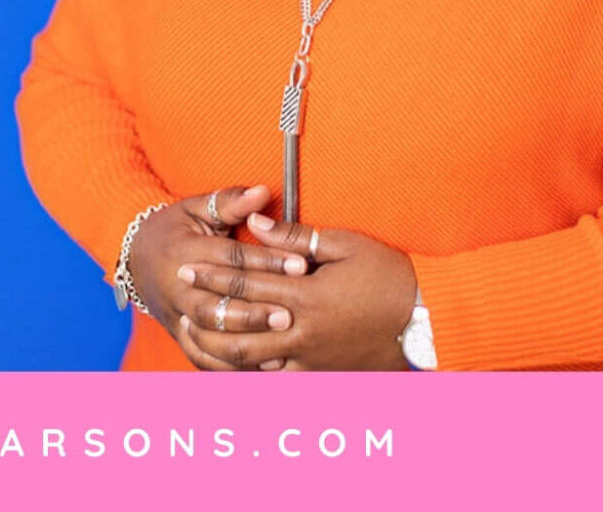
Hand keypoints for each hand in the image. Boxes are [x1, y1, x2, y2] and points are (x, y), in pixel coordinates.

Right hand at [125, 185, 308, 369]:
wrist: (136, 259)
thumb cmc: (174, 229)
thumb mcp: (196, 208)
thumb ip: (230, 201)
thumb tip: (263, 192)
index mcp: (184, 251)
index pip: (230, 259)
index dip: (266, 261)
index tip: (300, 265)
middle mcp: (178, 288)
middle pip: (216, 305)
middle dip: (254, 312)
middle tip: (290, 313)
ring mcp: (176, 316)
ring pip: (210, 337)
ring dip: (245, 341)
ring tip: (280, 341)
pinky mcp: (180, 337)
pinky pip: (204, 358)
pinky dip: (230, 365)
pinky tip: (261, 364)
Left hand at [178, 211, 418, 370]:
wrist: (423, 322)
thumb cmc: (386, 275)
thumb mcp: (343, 244)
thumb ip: (294, 237)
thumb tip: (257, 222)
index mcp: (303, 295)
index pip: (245, 285)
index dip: (211, 276)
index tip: (186, 267)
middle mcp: (301, 332)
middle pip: (239, 328)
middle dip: (206, 316)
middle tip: (179, 307)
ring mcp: (310, 359)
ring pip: (253, 362)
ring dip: (221, 350)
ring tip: (198, 338)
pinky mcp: (321, 376)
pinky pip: (277, 380)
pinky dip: (252, 374)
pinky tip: (236, 367)